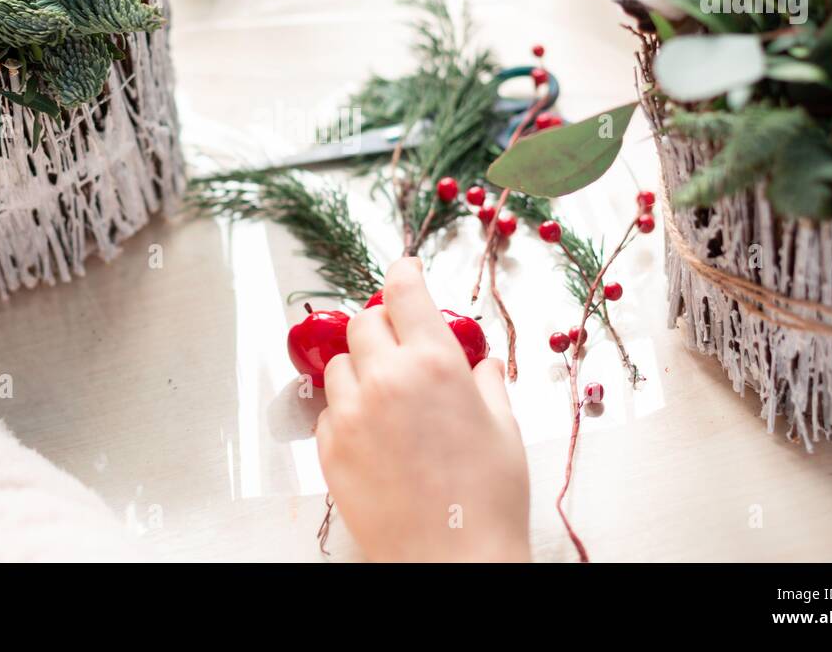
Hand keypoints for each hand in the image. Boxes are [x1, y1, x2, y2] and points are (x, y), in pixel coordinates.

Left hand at [316, 257, 530, 561]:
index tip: (403, 271)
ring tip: (389, 399)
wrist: (452, 560)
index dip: (403, 273)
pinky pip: (328, 409)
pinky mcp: (329, 447)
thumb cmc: (487, 499)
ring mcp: (352, 413)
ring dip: (360, 367)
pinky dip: (347, 411)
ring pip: (340, 363)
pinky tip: (376, 435)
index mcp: (434, 362)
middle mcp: (386, 378)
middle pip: (364, 322)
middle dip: (384, 327)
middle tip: (403, 349)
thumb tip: (479, 362)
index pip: (403, 290)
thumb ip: (486, 382)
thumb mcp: (504, 428)